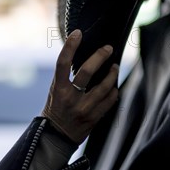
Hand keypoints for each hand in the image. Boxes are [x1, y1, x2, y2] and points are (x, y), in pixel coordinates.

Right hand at [42, 29, 118, 143]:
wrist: (56, 135)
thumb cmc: (55, 108)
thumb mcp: (55, 90)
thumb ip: (66, 77)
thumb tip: (81, 56)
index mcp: (58, 88)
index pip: (63, 62)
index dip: (70, 46)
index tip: (78, 33)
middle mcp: (70, 97)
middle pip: (88, 72)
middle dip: (100, 57)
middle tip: (108, 48)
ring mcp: (83, 108)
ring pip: (104, 87)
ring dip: (112, 74)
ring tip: (114, 67)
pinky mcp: (94, 118)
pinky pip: (109, 101)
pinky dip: (113, 91)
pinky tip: (114, 86)